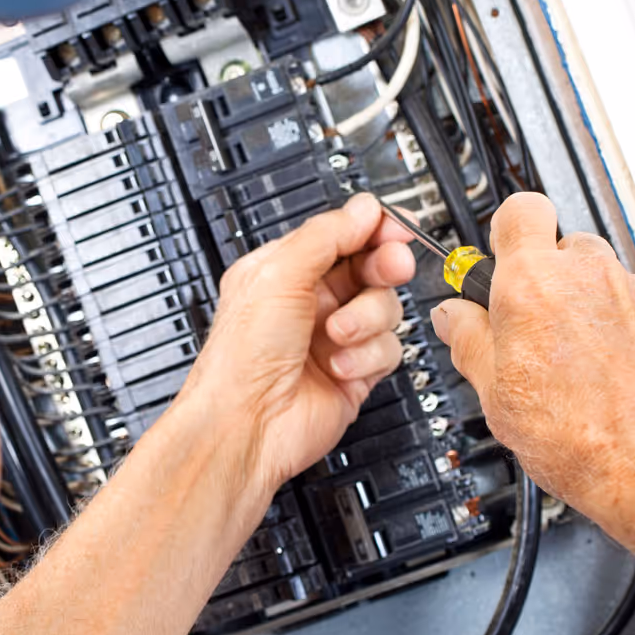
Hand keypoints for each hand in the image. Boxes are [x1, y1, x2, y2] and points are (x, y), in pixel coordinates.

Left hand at [178, 193, 414, 498]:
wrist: (246, 425)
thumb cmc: (241, 358)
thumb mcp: (278, 275)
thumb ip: (326, 236)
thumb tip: (364, 209)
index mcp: (284, 270)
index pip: (341, 235)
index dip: (372, 228)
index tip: (394, 227)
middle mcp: (309, 301)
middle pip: (371, 266)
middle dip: (384, 265)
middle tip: (392, 265)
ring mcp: (335, 337)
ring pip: (385, 307)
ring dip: (365, 320)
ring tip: (336, 335)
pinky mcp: (356, 371)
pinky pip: (388, 349)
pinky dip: (367, 356)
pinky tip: (339, 366)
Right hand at [431, 192, 634, 586]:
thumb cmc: (582, 441)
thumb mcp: (495, 395)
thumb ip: (469, 340)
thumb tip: (453, 317)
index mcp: (532, 286)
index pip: (519, 210)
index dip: (507, 231)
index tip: (501, 258)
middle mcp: (589, 274)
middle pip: (562, 246)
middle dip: (547, 279)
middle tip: (535, 327)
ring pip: (604, 277)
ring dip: (589, 304)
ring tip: (581, 360)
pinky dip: (629, 326)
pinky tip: (618, 369)